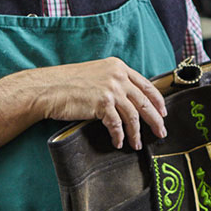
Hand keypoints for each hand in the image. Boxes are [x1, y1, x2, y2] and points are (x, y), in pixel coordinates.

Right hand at [20, 57, 167, 148]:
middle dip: (155, 119)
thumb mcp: (96, 74)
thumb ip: (113, 81)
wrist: (48, 88)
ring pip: (134, 115)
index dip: (157, 101)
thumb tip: (127, 99)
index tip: (162, 112)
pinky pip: (117, 124)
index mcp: (118, 66)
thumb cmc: (67, 83)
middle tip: (161, 132)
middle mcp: (117, 76)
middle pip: (145, 101)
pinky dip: (119, 135)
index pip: (146, 85)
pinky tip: (119, 142)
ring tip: (137, 144)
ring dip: (137, 133)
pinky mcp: (102, 103)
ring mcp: (111, 89)